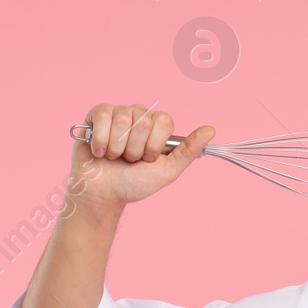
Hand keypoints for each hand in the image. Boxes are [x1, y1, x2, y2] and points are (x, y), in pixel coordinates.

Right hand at [69, 103, 214, 212]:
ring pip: (123, 120)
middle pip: (143, 121)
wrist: (103, 194)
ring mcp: (118, 113)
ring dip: (117, 148)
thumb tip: (211, 130)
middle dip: (135, 148)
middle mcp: (140, 116)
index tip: (148, 159)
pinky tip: (100, 152)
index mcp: (158, 126)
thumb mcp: (168, 171)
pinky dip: (101, 140)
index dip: (154, 144)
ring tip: (114, 157)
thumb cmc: (134, 183)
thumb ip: (189, 150)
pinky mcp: (96, 115)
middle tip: (129, 160)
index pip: (164, 121)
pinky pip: (103, 115)